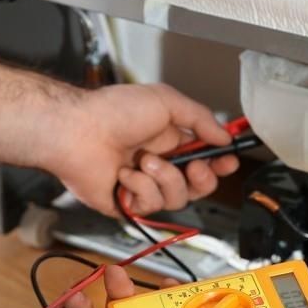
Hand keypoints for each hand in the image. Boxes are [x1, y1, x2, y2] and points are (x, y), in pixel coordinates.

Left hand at [48, 83, 239, 215]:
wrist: (78, 131)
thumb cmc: (113, 111)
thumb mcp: (167, 101)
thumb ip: (201, 118)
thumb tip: (224, 136)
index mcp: (170, 140)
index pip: (205, 159)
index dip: (219, 163)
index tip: (228, 161)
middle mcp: (159, 165)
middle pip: (198, 186)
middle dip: (202, 177)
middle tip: (194, 166)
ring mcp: (143, 186)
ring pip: (177, 198)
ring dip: (165, 178)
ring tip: (144, 161)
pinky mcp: (128, 204)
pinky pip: (151, 206)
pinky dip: (140, 188)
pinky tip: (125, 173)